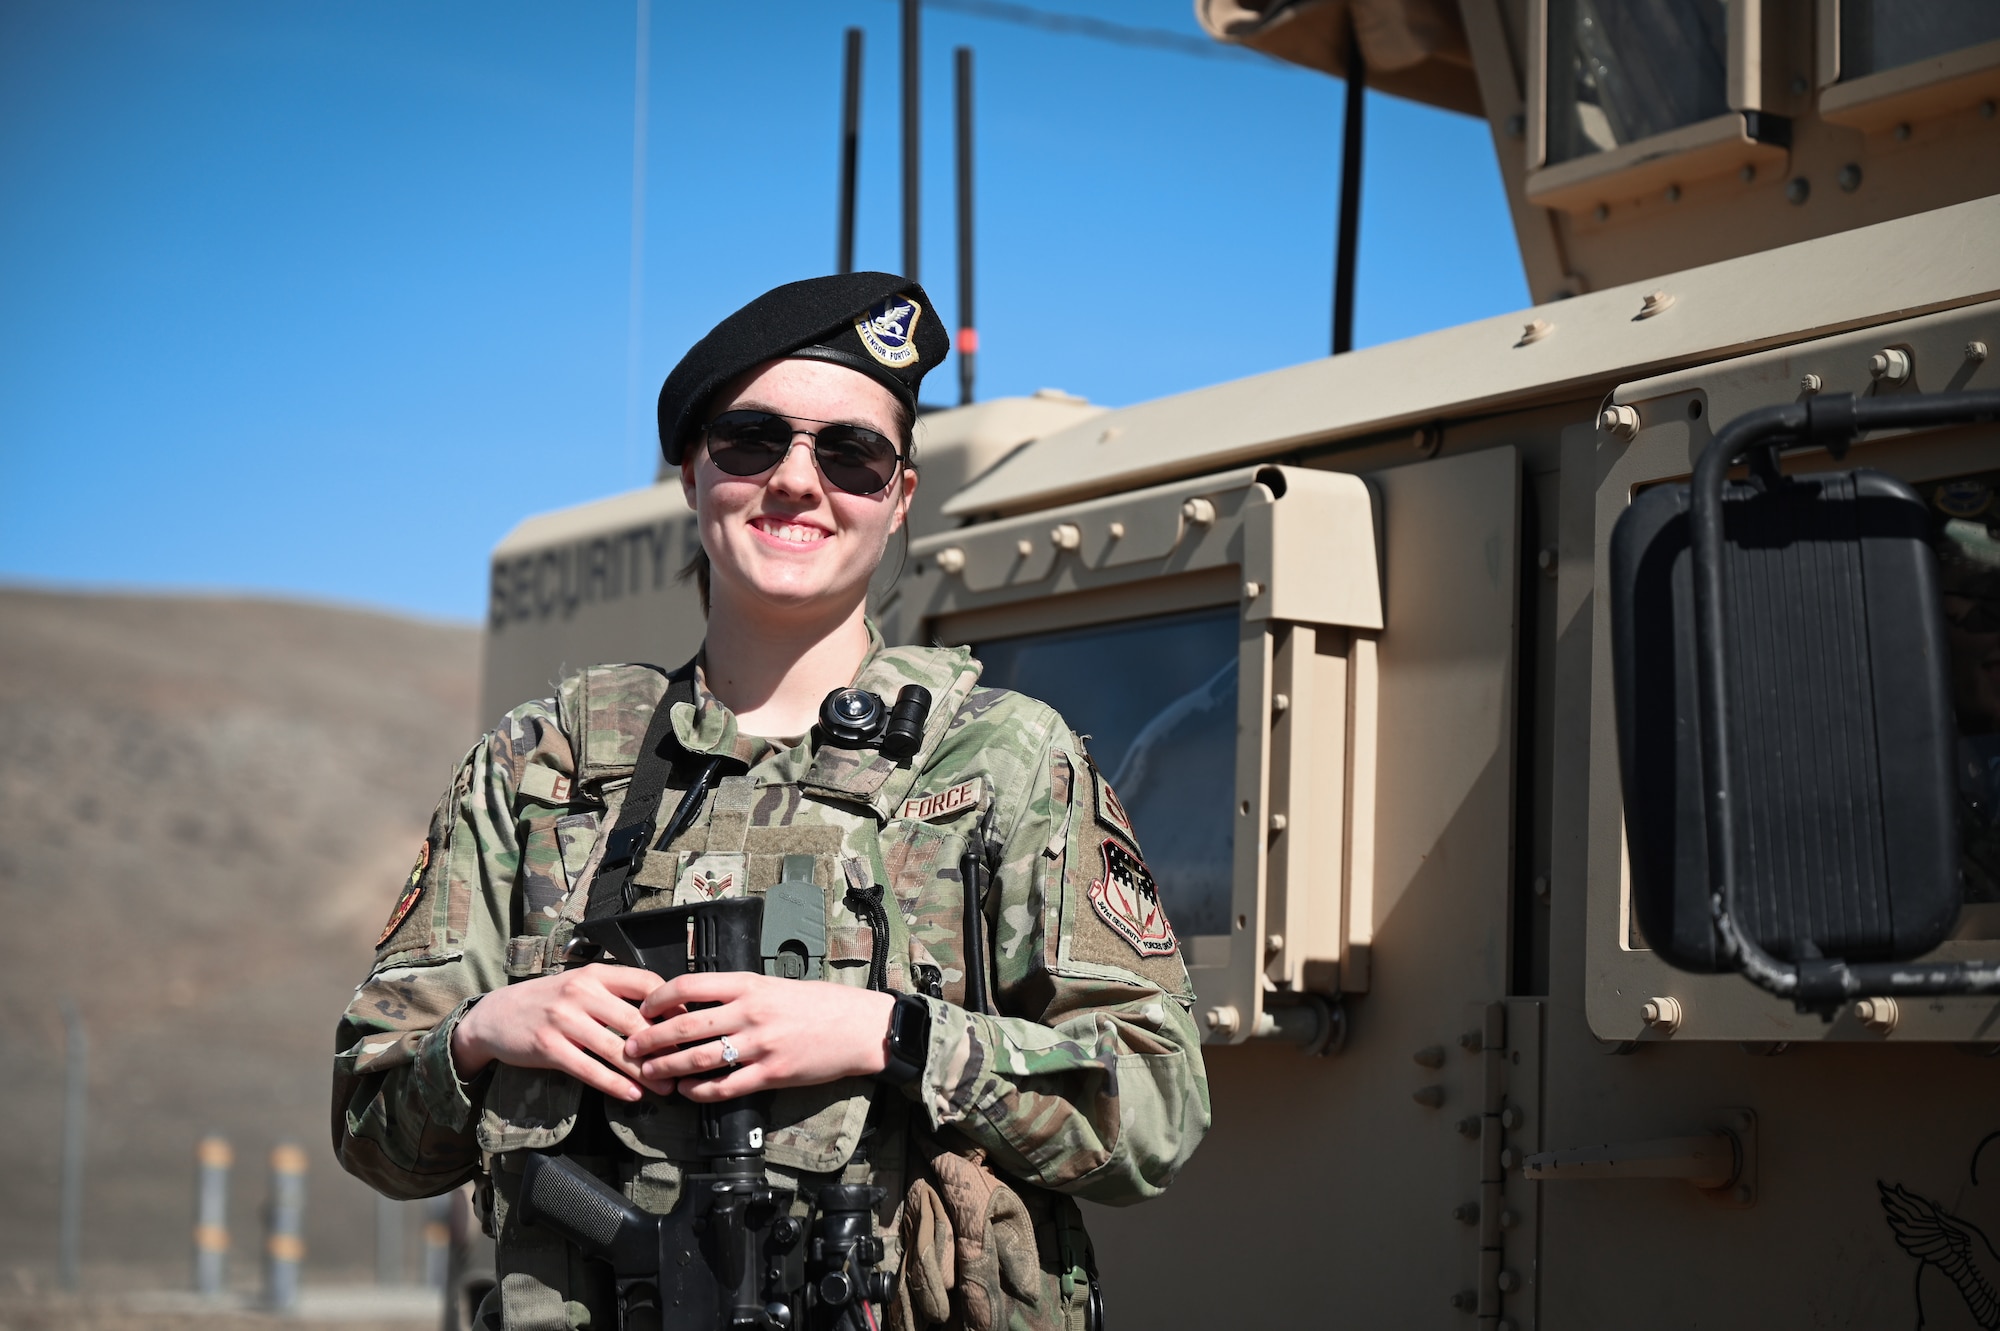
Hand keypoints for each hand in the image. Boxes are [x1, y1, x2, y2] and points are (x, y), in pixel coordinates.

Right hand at [450, 964, 671, 1101]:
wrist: (494, 1016)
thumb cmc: (547, 1001)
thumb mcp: (580, 984)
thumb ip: (615, 993)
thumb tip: (663, 1013)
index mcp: (595, 974)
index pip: (647, 983)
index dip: (673, 1006)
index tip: (689, 1027)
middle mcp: (581, 993)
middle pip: (636, 1021)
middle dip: (664, 1047)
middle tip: (684, 1066)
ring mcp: (564, 1020)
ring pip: (616, 1049)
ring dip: (645, 1072)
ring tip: (665, 1089)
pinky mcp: (549, 1048)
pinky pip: (590, 1070)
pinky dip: (614, 1084)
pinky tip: (632, 1094)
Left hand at [624, 973, 896, 1101]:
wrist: (861, 1027)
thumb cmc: (822, 1004)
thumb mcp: (777, 986)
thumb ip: (741, 995)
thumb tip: (701, 1005)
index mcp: (750, 984)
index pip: (690, 985)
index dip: (659, 998)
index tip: (644, 1009)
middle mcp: (751, 1012)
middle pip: (685, 1026)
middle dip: (650, 1039)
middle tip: (630, 1047)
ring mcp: (761, 1045)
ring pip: (699, 1058)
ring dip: (667, 1068)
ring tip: (649, 1073)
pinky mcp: (772, 1074)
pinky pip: (725, 1086)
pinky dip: (700, 1091)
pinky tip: (687, 1091)